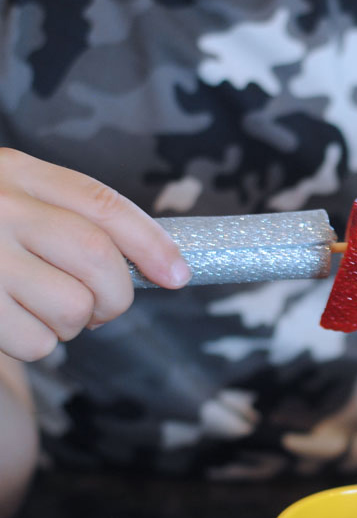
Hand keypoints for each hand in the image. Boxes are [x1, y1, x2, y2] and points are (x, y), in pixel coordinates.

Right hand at [0, 148, 189, 361]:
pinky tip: (12, 323)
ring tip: (45, 310)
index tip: (179, 276)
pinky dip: (38, 344)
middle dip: (115, 295)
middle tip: (102, 306)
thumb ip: (73, 217)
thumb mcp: (16, 201)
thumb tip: (161, 264)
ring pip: (71, 308)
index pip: (102, 204)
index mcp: (15, 173)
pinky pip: (36, 342)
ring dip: (73, 324)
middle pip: (96, 259)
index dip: (151, 244)